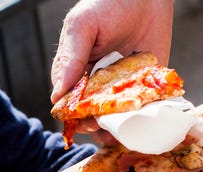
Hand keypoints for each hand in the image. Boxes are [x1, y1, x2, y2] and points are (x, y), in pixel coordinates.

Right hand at [50, 0, 173, 129]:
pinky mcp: (144, 87)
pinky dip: (141, 119)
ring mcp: (120, 87)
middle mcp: (96, 83)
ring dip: (117, 127)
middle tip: (102, 123)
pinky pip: (141, 109)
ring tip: (122, 127)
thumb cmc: (108, 3)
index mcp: (76, 71)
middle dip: (95, 123)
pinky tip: (142, 121)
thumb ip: (70, 58)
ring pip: (114, 118)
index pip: (69, 102)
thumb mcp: (82, 26)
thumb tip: (57, 96)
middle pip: (91, 115)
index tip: (82, 119)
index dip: (74, 114)